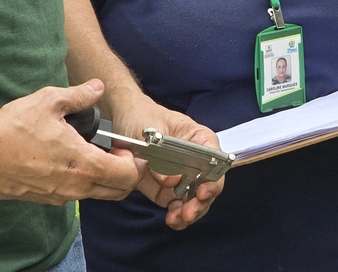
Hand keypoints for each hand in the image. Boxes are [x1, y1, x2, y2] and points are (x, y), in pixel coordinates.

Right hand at [0, 79, 140, 203]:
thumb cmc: (13, 128)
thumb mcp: (49, 101)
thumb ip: (79, 96)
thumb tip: (97, 87)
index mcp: (83, 164)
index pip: (127, 176)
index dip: (133, 162)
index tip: (123, 147)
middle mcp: (75, 187)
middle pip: (117, 192)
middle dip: (123, 174)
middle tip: (113, 152)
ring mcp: (59, 197)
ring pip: (95, 195)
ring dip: (102, 179)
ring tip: (89, 153)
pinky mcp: (43, 200)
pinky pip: (73, 195)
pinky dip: (81, 182)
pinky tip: (66, 161)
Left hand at [110, 95, 224, 229]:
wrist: (122, 119)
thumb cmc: (142, 116)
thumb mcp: (150, 131)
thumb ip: (161, 156)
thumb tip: (170, 181)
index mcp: (199, 139)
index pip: (216, 159)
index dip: (214, 178)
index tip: (203, 192)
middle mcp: (195, 160)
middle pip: (209, 184)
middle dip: (201, 202)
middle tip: (188, 213)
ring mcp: (182, 176)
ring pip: (196, 200)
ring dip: (190, 213)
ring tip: (177, 219)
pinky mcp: (167, 189)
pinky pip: (177, 206)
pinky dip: (177, 216)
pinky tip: (171, 220)